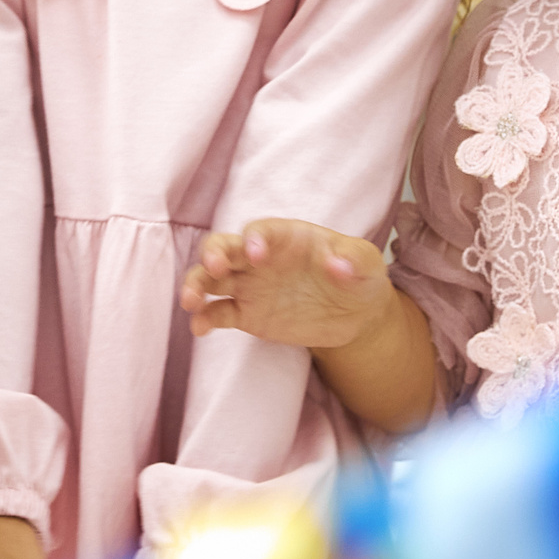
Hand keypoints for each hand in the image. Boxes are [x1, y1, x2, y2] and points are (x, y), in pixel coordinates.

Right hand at [181, 219, 396, 348]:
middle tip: (214, 268)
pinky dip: (204, 318)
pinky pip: (218, 313)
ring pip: (210, 278)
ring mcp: (250, 286)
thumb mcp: (367, 264)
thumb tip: (338, 264)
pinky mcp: (247, 314)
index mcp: (285, 237)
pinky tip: (199, 329)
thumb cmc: (358, 276)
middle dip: (213, 254)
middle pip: (223, 247)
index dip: (254, 238)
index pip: (260, 230)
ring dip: (196, 285)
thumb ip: (353, 259)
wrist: (355, 313)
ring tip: (191, 302)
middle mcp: (259, 258)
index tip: (257, 255)